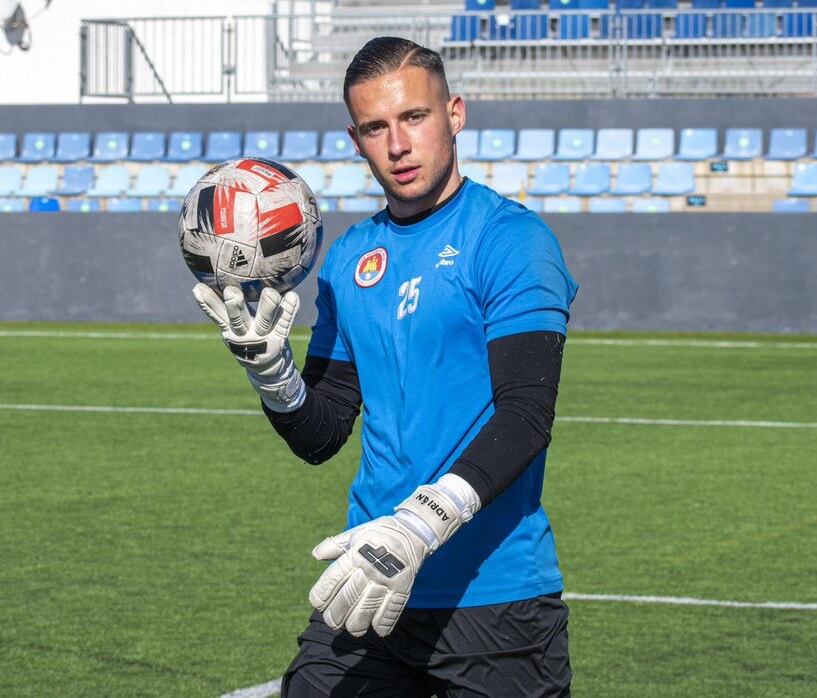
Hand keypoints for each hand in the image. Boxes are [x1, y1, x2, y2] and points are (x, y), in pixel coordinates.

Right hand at [193, 283, 305, 411]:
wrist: (267, 367)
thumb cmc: (248, 337)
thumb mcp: (233, 325)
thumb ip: (223, 307)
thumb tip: (203, 279)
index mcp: (230, 328)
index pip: (216, 314)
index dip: (207, 303)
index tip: (197, 288)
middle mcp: (245, 333)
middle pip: (238, 319)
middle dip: (234, 307)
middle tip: (232, 292)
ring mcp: (263, 337)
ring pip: (264, 321)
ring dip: (267, 307)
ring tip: (270, 293)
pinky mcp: (279, 339)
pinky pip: (284, 323)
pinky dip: (289, 310)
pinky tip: (293, 296)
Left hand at [309, 476, 479, 636]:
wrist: (413, 531)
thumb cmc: (379, 535)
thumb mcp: (356, 534)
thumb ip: (335, 545)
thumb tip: (316, 555)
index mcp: (355, 554)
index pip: (334, 578)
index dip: (323, 593)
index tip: (317, 604)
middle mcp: (370, 567)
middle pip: (349, 596)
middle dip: (336, 614)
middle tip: (332, 623)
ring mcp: (388, 578)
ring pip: (368, 606)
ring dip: (358, 623)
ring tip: (352, 630)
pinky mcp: (403, 586)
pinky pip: (393, 608)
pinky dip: (385, 622)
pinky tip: (377, 631)